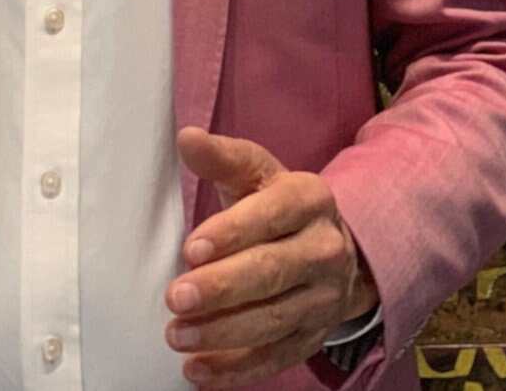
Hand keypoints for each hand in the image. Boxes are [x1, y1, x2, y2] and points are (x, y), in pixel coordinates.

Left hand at [165, 128, 378, 387]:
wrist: (329, 244)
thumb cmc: (275, 203)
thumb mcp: (254, 172)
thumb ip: (220, 157)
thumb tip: (187, 138)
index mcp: (309, 199)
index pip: (272, 215)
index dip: (232, 232)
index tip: (191, 248)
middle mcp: (324, 249)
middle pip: (272, 272)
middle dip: (222, 288)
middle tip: (177, 297)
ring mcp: (323, 298)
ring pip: (274, 319)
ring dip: (222, 333)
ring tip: (177, 334)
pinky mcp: (313, 336)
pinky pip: (277, 357)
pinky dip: (237, 369)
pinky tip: (199, 370)